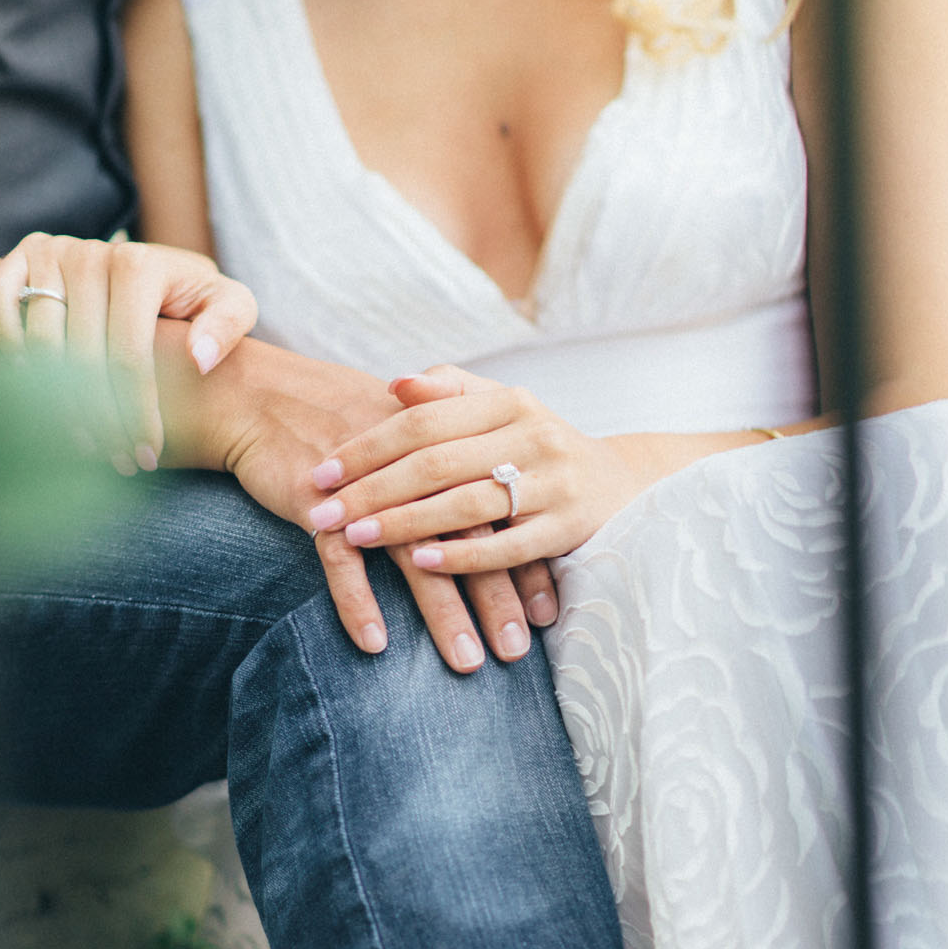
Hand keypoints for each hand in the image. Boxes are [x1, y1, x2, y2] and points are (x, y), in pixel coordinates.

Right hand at [0, 231, 257, 473]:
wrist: (153, 264)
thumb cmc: (193, 296)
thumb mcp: (230, 303)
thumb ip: (228, 325)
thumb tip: (199, 360)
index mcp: (140, 266)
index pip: (129, 358)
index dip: (136, 414)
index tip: (145, 456)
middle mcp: (91, 254)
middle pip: (81, 359)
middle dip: (100, 422)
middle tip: (115, 462)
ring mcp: (52, 252)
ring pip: (40, 344)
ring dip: (55, 404)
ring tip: (82, 444)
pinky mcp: (21, 257)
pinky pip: (0, 305)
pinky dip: (8, 347)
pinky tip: (34, 391)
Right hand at [158, 334, 558, 671]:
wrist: (266, 397)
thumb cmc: (343, 425)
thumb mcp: (408, 438)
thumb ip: (456, 471)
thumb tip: (501, 522)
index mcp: (446, 450)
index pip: (500, 512)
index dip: (525, 561)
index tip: (547, 615)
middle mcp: (416, 469)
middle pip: (470, 539)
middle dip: (498, 598)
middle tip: (518, 652)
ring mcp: (367, 488)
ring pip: (416, 557)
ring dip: (444, 614)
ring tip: (467, 661)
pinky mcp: (319, 503)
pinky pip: (341, 561)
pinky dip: (358, 601)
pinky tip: (374, 644)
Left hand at [305, 366, 656, 573]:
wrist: (627, 485)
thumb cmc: (540, 448)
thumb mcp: (503, 410)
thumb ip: (450, 393)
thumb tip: (395, 385)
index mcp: (509, 401)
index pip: (423, 421)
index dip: (367, 446)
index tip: (320, 472)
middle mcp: (534, 435)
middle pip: (437, 462)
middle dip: (371, 489)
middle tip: (320, 511)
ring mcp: (554, 483)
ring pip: (467, 503)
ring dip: (405, 522)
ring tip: (355, 536)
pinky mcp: (570, 527)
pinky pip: (507, 546)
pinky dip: (462, 555)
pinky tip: (420, 563)